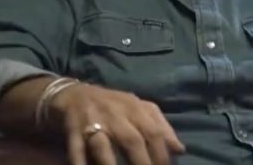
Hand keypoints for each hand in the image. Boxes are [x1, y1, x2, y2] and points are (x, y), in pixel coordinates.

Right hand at [48, 83, 184, 164]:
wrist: (73, 94)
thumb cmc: (112, 106)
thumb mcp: (138, 109)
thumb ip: (160, 126)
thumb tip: (180, 150)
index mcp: (134, 108)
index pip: (153, 132)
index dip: (161, 154)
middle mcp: (115, 114)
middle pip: (132, 140)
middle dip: (142, 162)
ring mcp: (92, 122)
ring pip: (102, 146)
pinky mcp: (72, 130)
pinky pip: (76, 150)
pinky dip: (80, 163)